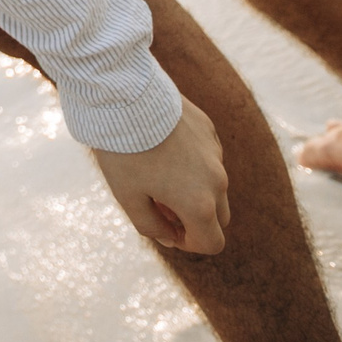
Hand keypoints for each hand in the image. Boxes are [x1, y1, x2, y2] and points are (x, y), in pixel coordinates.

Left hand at [92, 97, 230, 253]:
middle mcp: (216, 180)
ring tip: (158, 175)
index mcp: (199, 204)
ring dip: (195, 191)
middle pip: (219, 218)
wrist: (125, 98)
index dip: (188, 243)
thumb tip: (170, 238)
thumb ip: (151, 227)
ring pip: (215, 186)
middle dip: (194, 220)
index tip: (164, 228)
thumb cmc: (123, 152)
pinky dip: (192, 164)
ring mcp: (215, 153)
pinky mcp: (209, 130)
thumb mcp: (128, 197)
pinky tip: (162, 149)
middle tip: (159, 204)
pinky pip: (209, 158)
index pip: (212, 243)